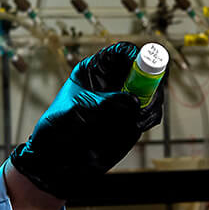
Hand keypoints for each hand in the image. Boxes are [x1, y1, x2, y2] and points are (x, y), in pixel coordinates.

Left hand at [8, 42, 164, 199]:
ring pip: (151, 93)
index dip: (135, 55)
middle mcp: (113, 83)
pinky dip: (150, 118)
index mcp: (95, 70)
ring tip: (139, 117)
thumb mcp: (78, 108)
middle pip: (145, 70)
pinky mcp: (131, 119)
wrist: (56, 157)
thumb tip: (133, 100)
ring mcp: (125, 101)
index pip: (121, 53)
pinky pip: (150, 114)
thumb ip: (104, 103)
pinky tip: (138, 124)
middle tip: (149, 95)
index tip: (144, 65)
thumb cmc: (57, 126)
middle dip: (152, 80)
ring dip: (152, 102)